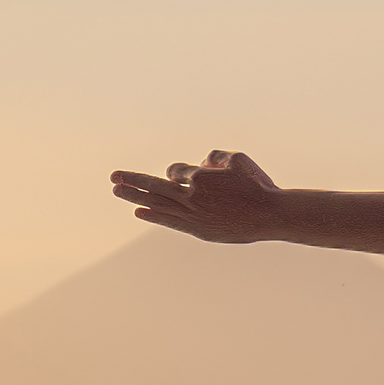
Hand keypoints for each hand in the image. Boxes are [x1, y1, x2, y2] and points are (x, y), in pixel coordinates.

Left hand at [110, 149, 287, 243]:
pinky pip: (169, 220)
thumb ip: (216, 155)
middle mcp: (192, 196)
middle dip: (132, 180)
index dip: (180, 172)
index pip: (177, 171)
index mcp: (200, 177)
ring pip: (157, 203)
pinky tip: (138, 211)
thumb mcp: (239, 160)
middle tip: (114, 176)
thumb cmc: (257, 186)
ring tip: (116, 191)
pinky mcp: (197, 229)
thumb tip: (201, 161)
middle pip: (155, 186)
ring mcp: (193, 214)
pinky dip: (153, 215)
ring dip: (135, 196)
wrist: (270, 215)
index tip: (191, 175)